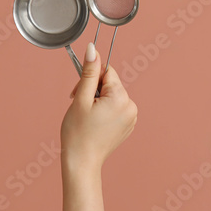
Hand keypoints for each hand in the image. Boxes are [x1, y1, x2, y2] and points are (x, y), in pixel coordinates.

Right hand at [61, 43, 136, 173]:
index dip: (90, 79)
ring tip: (87, 116)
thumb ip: (88, 72)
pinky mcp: (129, 125)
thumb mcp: (80, 98)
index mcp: (121, 97)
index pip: (107, 72)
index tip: (79, 92)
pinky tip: (95, 123)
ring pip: (113, 95)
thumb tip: (93, 48)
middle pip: (110, 83)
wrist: (82, 162)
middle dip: (93, 90)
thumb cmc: (77, 133)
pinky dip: (105, 111)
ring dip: (98, 100)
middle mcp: (131, 106)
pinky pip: (116, 108)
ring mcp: (132, 117)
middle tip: (80, 106)